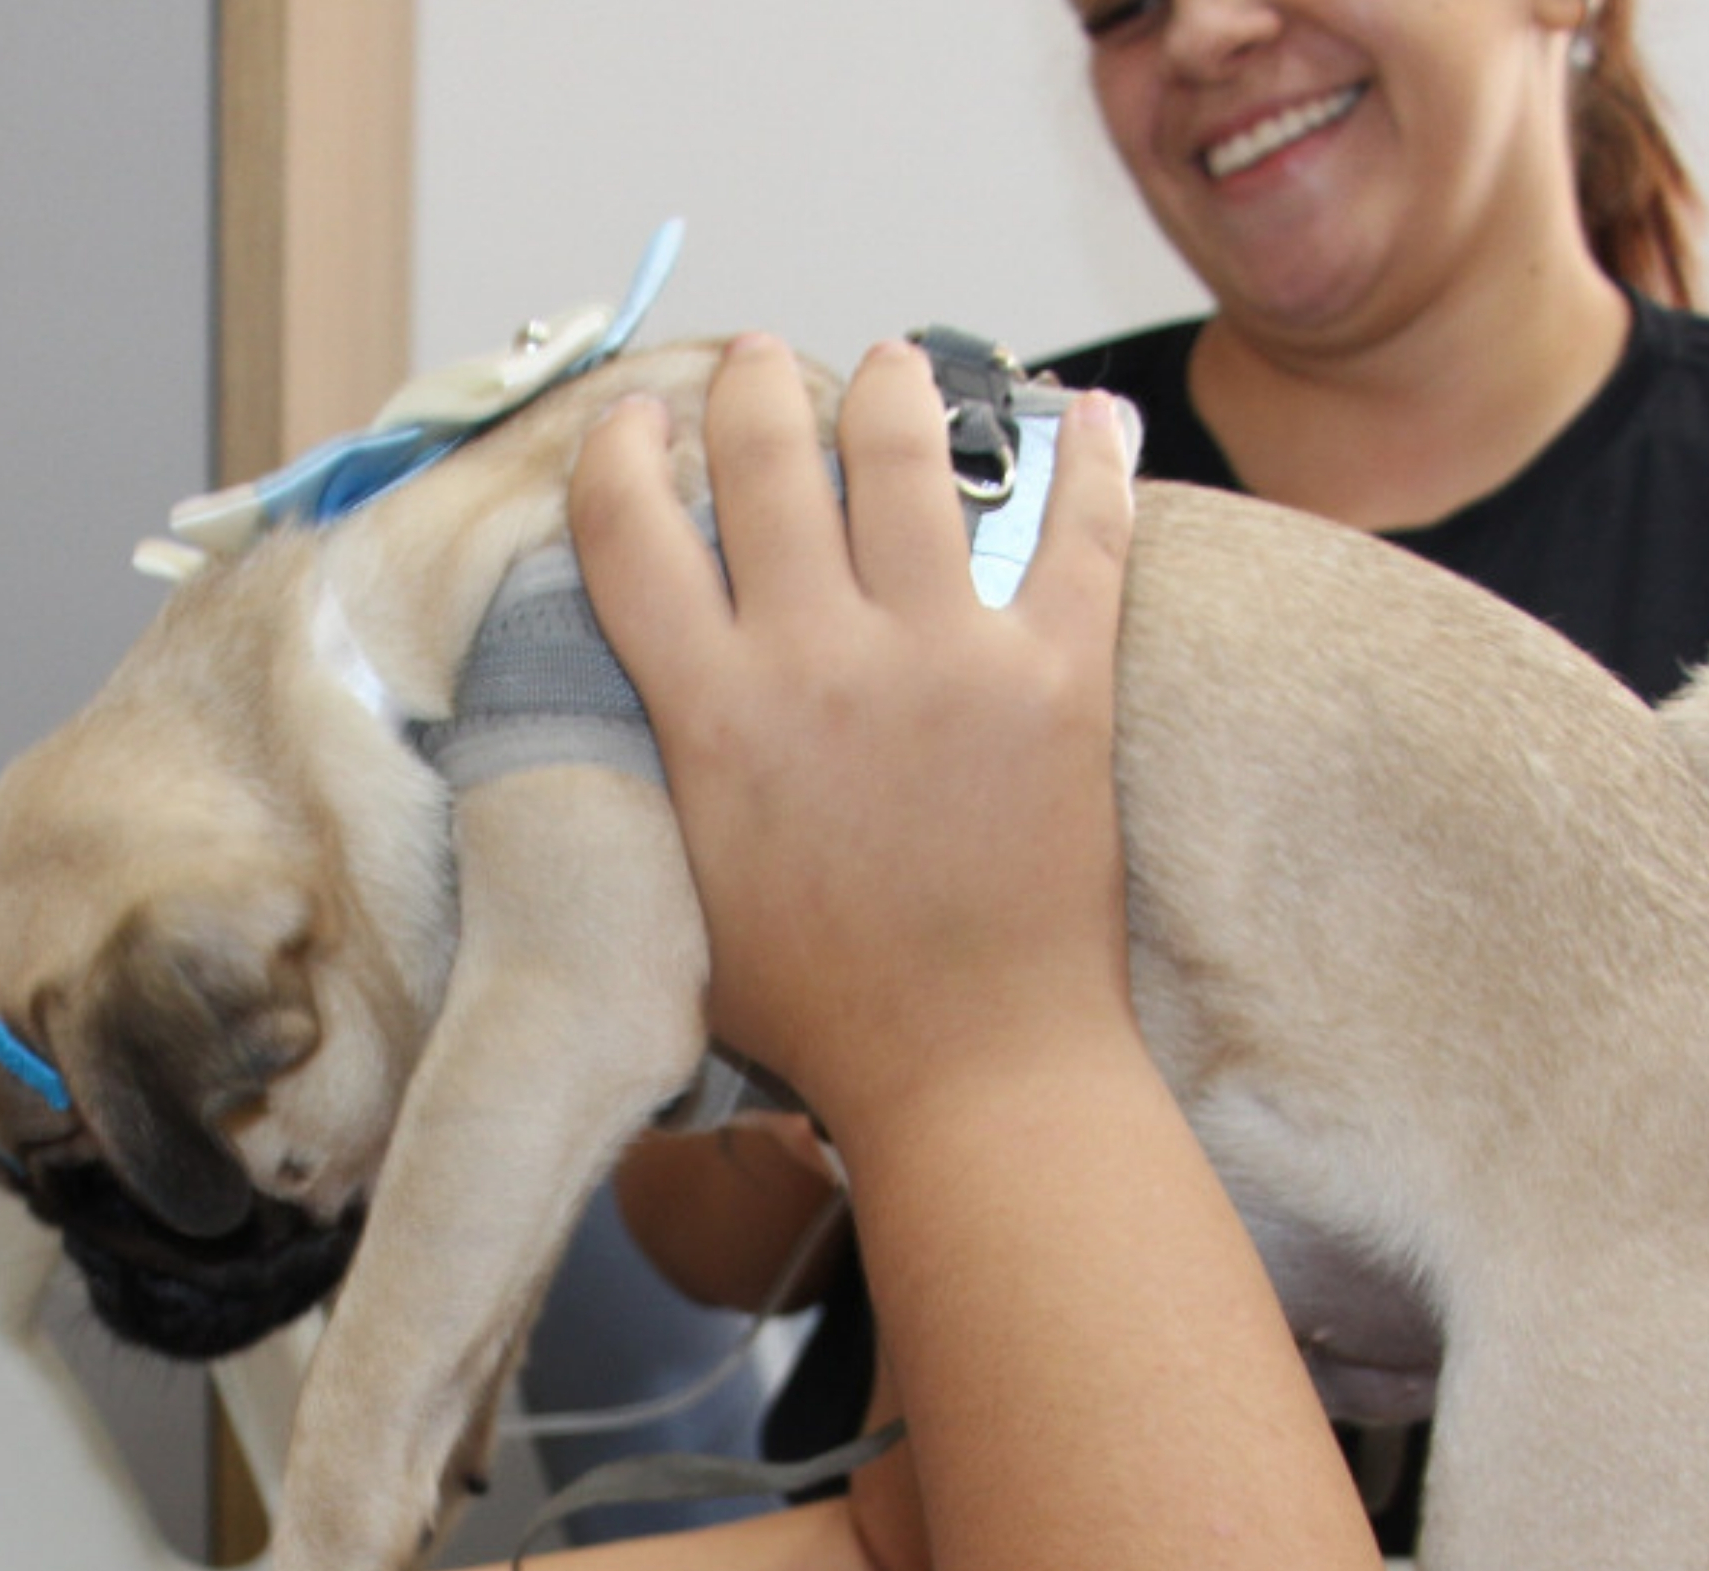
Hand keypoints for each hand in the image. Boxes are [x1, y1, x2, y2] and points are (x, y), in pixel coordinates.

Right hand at [569, 335, 1138, 1141]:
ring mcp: (947, 657)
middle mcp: (819, 660)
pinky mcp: (1059, 676)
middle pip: (764, 458)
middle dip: (754, 384)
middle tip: (761, 362)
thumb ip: (663, 782)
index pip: (631, 530)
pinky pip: (1083, 532)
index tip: (632, 420)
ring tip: (889, 366)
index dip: (620, 453)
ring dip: (890, 387)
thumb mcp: (685, 895)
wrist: (971, 1071)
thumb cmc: (821, 1016)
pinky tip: (1088, 412)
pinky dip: (1088, 458)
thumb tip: (643, 706)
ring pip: (907, 455)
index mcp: (713, 715)